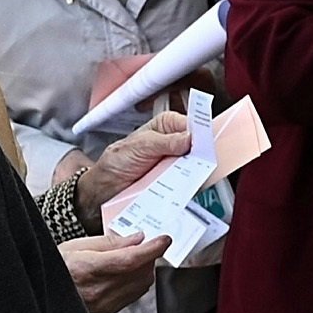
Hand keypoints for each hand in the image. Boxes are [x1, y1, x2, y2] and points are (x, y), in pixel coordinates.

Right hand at [58, 230, 169, 312]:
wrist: (45, 293)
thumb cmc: (57, 266)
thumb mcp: (77, 245)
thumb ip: (110, 242)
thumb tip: (137, 239)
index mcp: (87, 269)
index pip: (129, 260)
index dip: (151, 249)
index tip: (164, 239)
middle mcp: (97, 290)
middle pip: (139, 272)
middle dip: (149, 256)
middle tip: (146, 244)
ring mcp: (103, 304)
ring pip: (141, 284)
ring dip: (145, 268)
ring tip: (135, 257)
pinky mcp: (107, 311)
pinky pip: (134, 294)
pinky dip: (137, 281)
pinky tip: (128, 272)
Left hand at [60, 108, 193, 215]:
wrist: (107, 187)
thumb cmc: (118, 160)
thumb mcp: (140, 145)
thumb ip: (165, 141)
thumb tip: (189, 138)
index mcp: (167, 126)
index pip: (192, 125)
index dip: (201, 133)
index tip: (206, 143)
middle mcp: (176, 143)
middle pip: (199, 146)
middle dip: (201, 154)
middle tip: (200, 161)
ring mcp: (178, 163)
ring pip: (197, 165)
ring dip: (196, 172)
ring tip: (191, 176)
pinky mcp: (177, 181)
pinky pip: (190, 182)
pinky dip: (190, 186)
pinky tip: (188, 188)